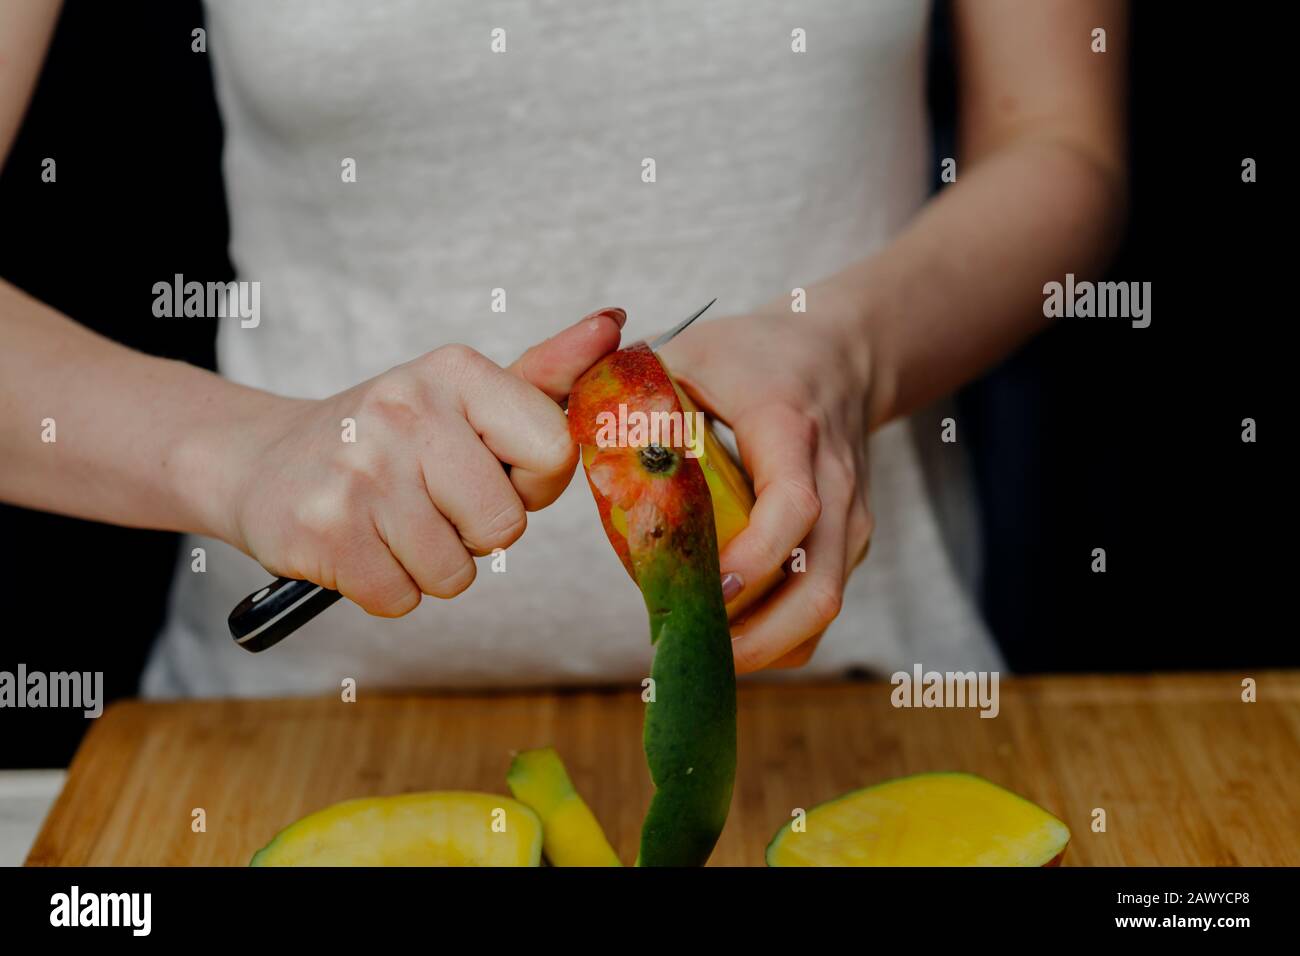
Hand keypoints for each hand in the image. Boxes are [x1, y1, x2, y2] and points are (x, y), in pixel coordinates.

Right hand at [207, 308, 624, 615]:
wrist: (265, 461)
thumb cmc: (391, 437)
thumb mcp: (465, 394)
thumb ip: (548, 373)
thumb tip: (617, 324)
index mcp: (456, 372)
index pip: (556, 452)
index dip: (532, 482)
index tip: (494, 469)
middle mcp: (405, 410)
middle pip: (504, 525)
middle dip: (477, 530)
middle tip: (432, 500)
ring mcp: (360, 473)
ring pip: (456, 573)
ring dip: (433, 563)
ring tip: (395, 522)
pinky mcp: (323, 534)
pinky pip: (403, 600)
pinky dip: (388, 587)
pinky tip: (363, 545)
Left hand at [658, 293, 875, 672]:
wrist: (841, 354)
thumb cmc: (754, 356)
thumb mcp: (690, 352)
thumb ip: (629, 391)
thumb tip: (564, 441)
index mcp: (790, 429)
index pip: (792, 505)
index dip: (753, 557)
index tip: (706, 585)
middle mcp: (834, 481)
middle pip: (819, 583)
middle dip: (757, 634)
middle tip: (689, 647)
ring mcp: (850, 518)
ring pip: (824, 605)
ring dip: (765, 644)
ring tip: (698, 652)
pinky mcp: (850, 543)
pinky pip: (820, 606)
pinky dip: (780, 636)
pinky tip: (730, 638)